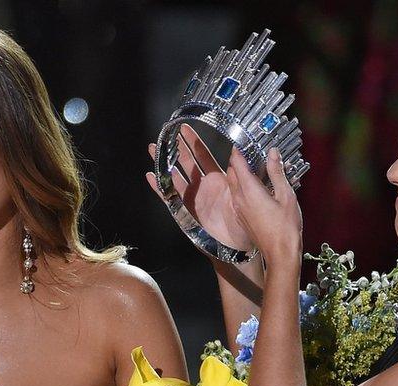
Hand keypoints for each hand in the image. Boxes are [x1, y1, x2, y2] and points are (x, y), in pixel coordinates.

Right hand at [145, 124, 253, 251]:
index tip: (186, 128)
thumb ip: (239, 175)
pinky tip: (151, 176)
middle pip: (186, 162)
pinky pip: (170, 198)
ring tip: (153, 149)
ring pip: (175, 176)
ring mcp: (193, 198)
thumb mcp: (246, 194)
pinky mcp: (186, 211)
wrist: (238, 245)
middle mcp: (204, 186)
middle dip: (177, 148)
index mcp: (219, 180)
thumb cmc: (246, 221)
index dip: (194, 142)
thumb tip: (236, 153)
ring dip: (164, 163)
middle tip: (167, 133)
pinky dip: (160, 188)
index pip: (203, 156)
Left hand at [227, 147, 302, 266]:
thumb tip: (272, 152)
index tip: (242, 141)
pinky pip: (237, 196)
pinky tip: (256, 188)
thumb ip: (277, 172)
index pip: (237, 163)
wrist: (279, 253)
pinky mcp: (241, 217)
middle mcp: (239, 198)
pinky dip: (242, 187)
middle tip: (250, 153)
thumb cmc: (286, 226)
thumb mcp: (286, 195)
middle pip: (232, 172)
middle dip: (237, 161)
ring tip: (254, 168)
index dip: (238, 150)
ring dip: (239, 174)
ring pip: (233, 184)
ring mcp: (238, 209)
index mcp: (249, 190)